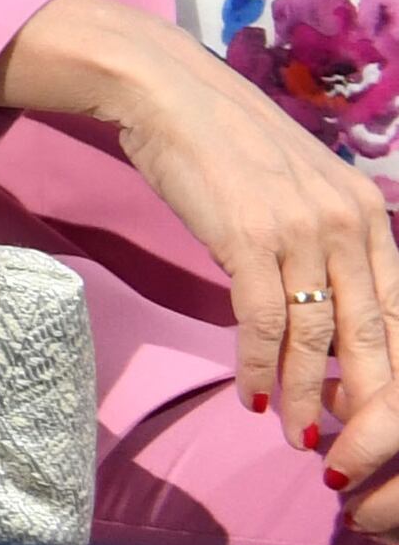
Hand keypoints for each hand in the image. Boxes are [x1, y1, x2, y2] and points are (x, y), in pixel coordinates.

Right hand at [0, 0, 398, 501]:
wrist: (168, 92)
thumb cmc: (228, 144)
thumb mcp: (301, 191)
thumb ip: (327, 243)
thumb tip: (329, 312)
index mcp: (370, 215)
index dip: (394, 372)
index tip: (375, 415)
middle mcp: (348, 224)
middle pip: (375, 335)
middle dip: (367, 404)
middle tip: (352, 451)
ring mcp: (300, 231)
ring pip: (318, 338)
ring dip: (307, 397)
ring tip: (298, 435)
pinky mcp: (247, 239)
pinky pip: (262, 322)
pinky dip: (260, 369)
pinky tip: (253, 396)